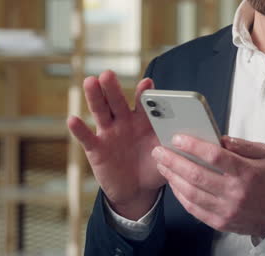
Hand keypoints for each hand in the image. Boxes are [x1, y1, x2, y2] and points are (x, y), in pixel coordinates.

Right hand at [67, 70, 164, 218]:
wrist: (137, 190)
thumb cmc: (154, 167)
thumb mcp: (167, 155)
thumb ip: (174, 144)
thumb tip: (191, 138)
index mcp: (144, 121)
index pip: (144, 103)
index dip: (144, 93)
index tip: (147, 82)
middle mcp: (125, 122)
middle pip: (117, 101)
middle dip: (113, 87)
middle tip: (108, 74)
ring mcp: (109, 133)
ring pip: (101, 112)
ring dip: (95, 97)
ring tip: (90, 82)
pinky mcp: (96, 149)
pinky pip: (87, 138)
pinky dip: (79, 129)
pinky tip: (73, 119)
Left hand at [153, 135, 264, 238]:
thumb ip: (243, 145)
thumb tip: (220, 139)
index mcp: (247, 172)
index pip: (215, 156)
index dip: (193, 146)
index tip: (178, 138)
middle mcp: (235, 192)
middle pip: (196, 174)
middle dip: (174, 161)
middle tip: (160, 151)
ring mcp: (226, 209)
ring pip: (191, 192)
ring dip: (172, 177)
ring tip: (163, 165)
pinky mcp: (219, 221)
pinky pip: (193, 208)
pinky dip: (180, 195)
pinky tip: (174, 183)